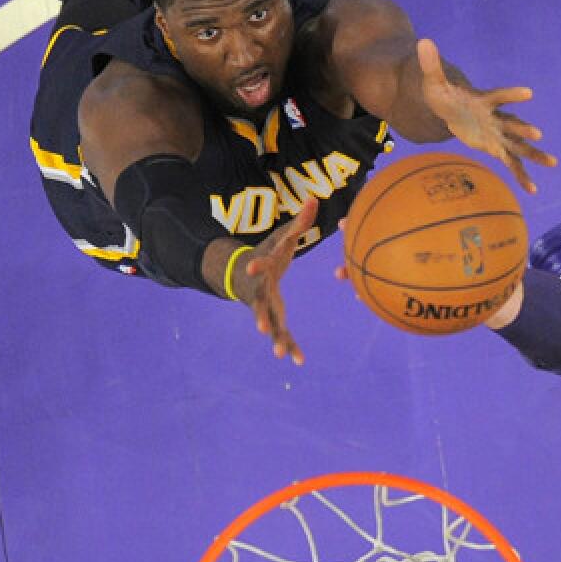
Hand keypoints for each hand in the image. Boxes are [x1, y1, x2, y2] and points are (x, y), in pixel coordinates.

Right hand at [235, 197, 320, 364]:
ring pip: (270, 326)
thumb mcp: (283, 237)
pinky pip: (282, 334)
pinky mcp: (273, 318)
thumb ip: (299, 222)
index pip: (259, 265)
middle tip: (260, 328)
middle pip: (259, 305)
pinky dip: (290, 347)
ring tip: (279, 354)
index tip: (251, 268)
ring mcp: (265, 307)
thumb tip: (314, 200)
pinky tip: (299, 361)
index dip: (256, 266)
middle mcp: (260, 291)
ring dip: (275, 340)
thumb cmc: (269, 252)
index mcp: (263, 269)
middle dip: (260, 315)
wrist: (246, 273)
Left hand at [417, 38, 556, 191]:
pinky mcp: (497, 147)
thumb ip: (432, 65)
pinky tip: (533, 191)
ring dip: (534, 155)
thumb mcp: (434, 82)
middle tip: (537, 134)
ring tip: (553, 163)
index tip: (529, 93)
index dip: (512, 95)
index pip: (499, 96)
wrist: (450, 109)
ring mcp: (499, 133)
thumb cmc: (443, 94)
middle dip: (523, 129)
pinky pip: (512, 163)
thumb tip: (423, 41)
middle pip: (512, 124)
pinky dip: (521, 176)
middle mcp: (496, 117)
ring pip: (519, 146)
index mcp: (484, 100)